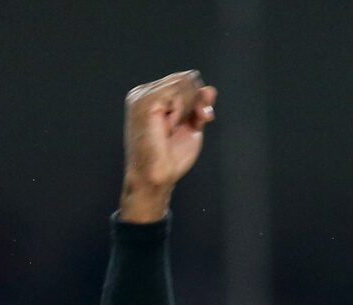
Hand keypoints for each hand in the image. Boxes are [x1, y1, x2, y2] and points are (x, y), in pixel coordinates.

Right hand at [119, 70, 217, 222]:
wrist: (156, 178)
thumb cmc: (170, 158)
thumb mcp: (191, 127)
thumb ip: (198, 106)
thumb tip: (209, 89)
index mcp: (151, 96)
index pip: (184, 80)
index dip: (198, 98)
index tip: (199, 119)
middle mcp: (143, 92)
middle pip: (185, 78)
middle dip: (196, 101)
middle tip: (186, 125)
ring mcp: (142, 96)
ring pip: (182, 82)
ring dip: (187, 108)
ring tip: (171, 128)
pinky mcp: (145, 102)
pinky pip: (176, 92)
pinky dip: (181, 111)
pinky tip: (170, 126)